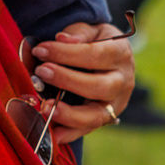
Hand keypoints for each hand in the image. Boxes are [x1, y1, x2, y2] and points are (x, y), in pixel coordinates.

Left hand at [32, 22, 135, 144]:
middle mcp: (123, 81)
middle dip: (68, 80)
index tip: (41, 50)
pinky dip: (70, 133)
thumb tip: (63, 39)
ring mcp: (116, 103)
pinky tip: (52, 133)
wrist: (113, 60)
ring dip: (70, 114)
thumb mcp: (94, 30)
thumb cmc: (98, 42)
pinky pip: (88, 130)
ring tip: (45, 107)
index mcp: (120, 54)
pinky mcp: (106, 119)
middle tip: (42, 72)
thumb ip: (79, 33)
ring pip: (97, 115)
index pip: (94, 54)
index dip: (66, 53)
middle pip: (100, 86)